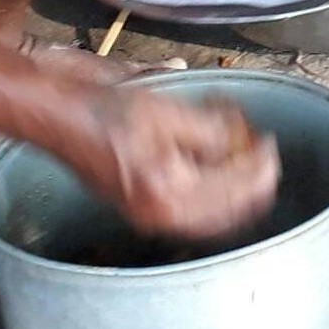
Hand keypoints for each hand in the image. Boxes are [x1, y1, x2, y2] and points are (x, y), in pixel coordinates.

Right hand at [75, 89, 281, 239]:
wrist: (58, 118)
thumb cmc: (104, 112)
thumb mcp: (166, 112)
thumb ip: (209, 131)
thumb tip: (240, 142)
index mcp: (169, 195)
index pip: (234, 191)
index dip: (259, 166)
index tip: (270, 143)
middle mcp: (160, 217)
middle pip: (228, 213)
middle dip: (251, 182)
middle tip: (264, 154)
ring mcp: (150, 217)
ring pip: (211, 216)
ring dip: (233, 189)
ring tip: (244, 158)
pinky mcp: (143, 208)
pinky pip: (191, 212)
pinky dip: (211, 192)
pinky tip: (214, 166)